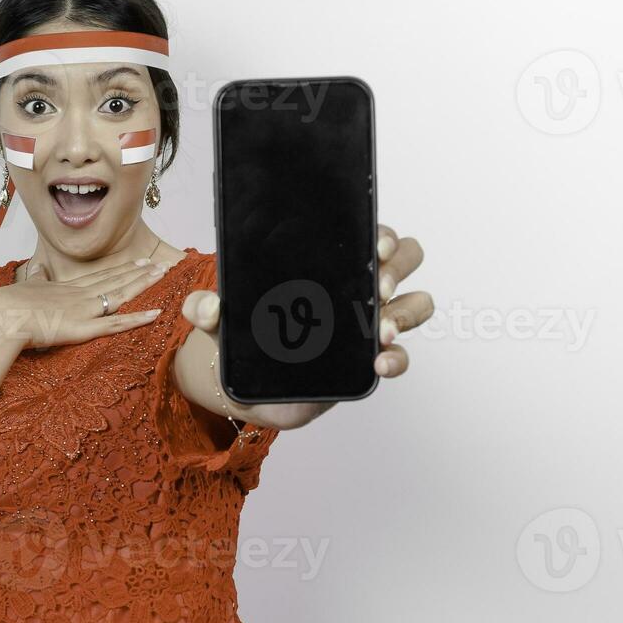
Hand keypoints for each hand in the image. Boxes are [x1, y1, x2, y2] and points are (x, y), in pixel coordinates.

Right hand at [0, 258, 171, 350]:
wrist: (2, 314)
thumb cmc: (8, 305)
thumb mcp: (25, 286)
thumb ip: (36, 278)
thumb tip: (36, 267)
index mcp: (66, 288)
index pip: (101, 277)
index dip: (122, 269)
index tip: (139, 260)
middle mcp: (80, 295)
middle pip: (116, 280)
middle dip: (139, 271)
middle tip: (160, 263)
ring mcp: (84, 310)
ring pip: (121, 294)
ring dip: (143, 283)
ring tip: (162, 274)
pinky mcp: (84, 328)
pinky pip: (116, 324)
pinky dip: (137, 319)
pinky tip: (155, 314)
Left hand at [178, 223, 432, 428]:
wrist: (250, 388)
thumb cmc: (245, 339)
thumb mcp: (221, 321)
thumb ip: (207, 310)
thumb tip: (207, 305)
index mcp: (327, 263)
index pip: (368, 234)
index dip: (381, 235)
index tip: (376, 247)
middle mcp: (356, 287)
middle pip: (405, 258)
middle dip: (398, 268)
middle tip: (376, 287)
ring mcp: (369, 323)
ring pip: (415, 303)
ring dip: (405, 312)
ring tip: (381, 330)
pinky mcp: (369, 360)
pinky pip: (401, 355)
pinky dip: (399, 358)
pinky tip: (381, 361)